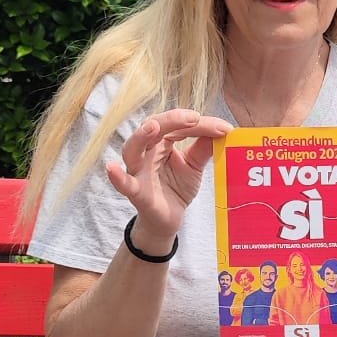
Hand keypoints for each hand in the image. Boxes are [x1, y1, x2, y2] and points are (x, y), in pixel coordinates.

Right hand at [105, 110, 232, 251]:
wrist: (169, 218)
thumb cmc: (177, 186)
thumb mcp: (194, 165)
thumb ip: (205, 147)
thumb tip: (223, 129)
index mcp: (162, 141)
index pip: (178, 126)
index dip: (201, 124)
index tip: (224, 127)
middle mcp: (146, 151)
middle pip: (153, 128)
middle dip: (172, 120)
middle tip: (193, 118)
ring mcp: (138, 170)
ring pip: (133, 149)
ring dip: (141, 136)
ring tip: (152, 127)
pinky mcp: (136, 192)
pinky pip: (125, 184)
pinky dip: (117, 176)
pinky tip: (111, 168)